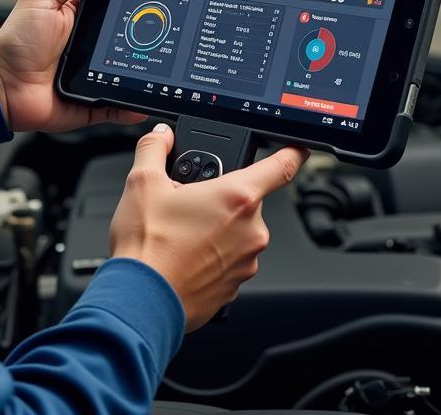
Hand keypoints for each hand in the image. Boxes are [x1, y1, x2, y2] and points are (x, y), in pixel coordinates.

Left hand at [0, 0, 146, 133]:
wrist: (2, 89)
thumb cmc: (15, 44)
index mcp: (79, 15)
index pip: (113, 1)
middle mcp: (90, 43)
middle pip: (127, 35)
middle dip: (144, 33)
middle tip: (158, 29)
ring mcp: (93, 72)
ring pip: (128, 70)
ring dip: (141, 68)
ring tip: (158, 63)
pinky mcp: (93, 100)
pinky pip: (118, 104)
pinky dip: (130, 105)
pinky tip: (142, 101)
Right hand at [109, 123, 309, 331]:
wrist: (141, 302)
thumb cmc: (148, 247)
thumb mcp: (142, 182)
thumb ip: (154, 149)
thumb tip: (161, 137)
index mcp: (237, 198)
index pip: (281, 167)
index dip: (293, 153)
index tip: (299, 149)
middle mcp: (251, 231)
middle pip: (245, 200)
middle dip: (220, 197)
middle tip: (188, 202)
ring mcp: (246, 262)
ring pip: (236, 232)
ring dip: (215, 227)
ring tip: (179, 234)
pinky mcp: (235, 287)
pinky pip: (228, 260)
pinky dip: (210, 255)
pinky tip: (183, 256)